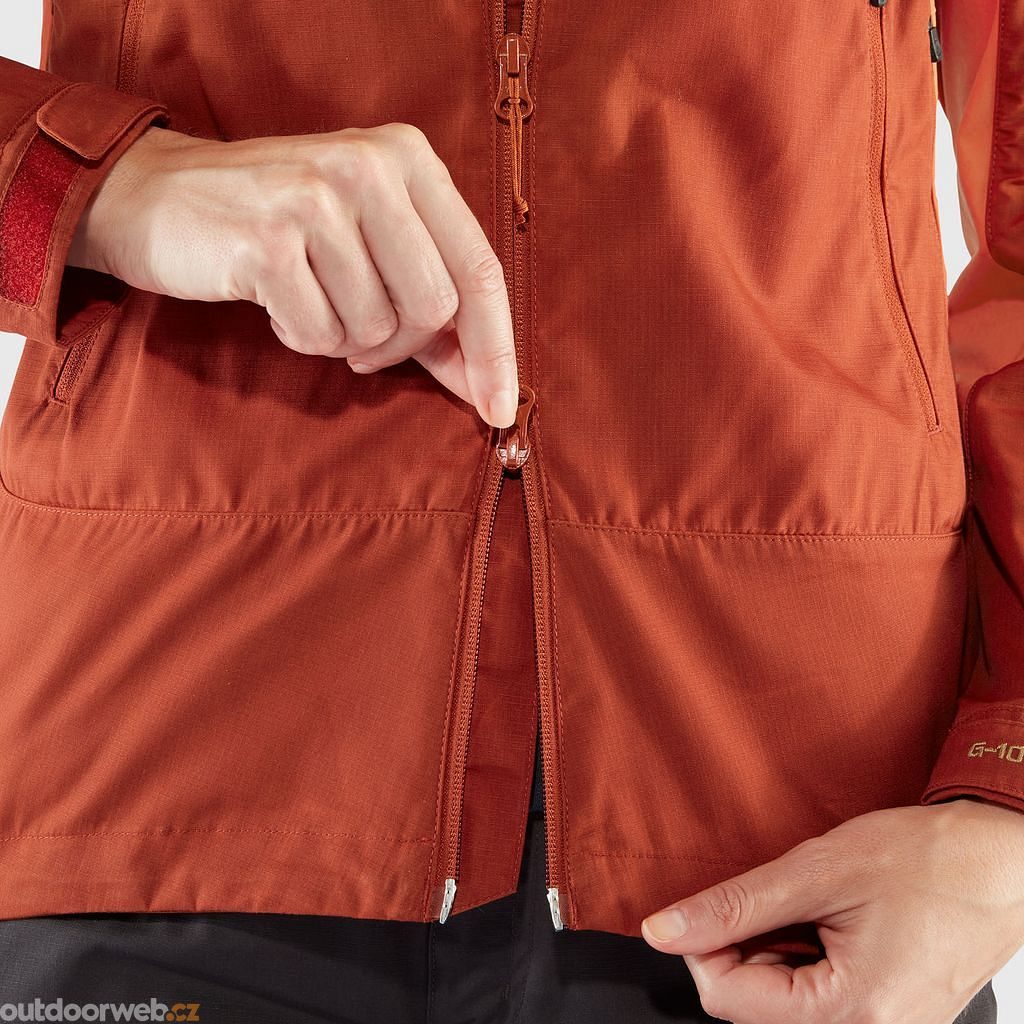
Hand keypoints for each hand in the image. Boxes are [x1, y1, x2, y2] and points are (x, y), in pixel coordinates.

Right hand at [67, 122, 518, 427]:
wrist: (159, 196)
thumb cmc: (281, 227)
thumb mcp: (368, 241)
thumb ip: (432, 306)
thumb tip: (488, 386)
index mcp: (409, 159)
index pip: (481, 271)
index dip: (496, 350)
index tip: (500, 410)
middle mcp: (371, 167)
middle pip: (434, 310)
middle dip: (401, 346)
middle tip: (360, 338)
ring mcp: (317, 199)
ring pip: (377, 329)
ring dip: (344, 338)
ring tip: (309, 300)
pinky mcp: (269, 241)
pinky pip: (320, 336)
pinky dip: (303, 337)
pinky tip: (278, 303)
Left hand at [640, 797, 1023, 1023]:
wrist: (1003, 858)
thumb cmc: (931, 860)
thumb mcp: (818, 870)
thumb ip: (735, 906)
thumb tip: (665, 930)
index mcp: (852, 1013)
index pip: (726, 1001)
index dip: (705, 944)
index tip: (717, 905)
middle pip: (755, 1006)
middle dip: (748, 946)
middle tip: (782, 896)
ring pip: (786, 1001)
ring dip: (779, 950)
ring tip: (817, 906)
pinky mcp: (892, 1015)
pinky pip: (822, 997)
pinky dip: (808, 956)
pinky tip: (833, 921)